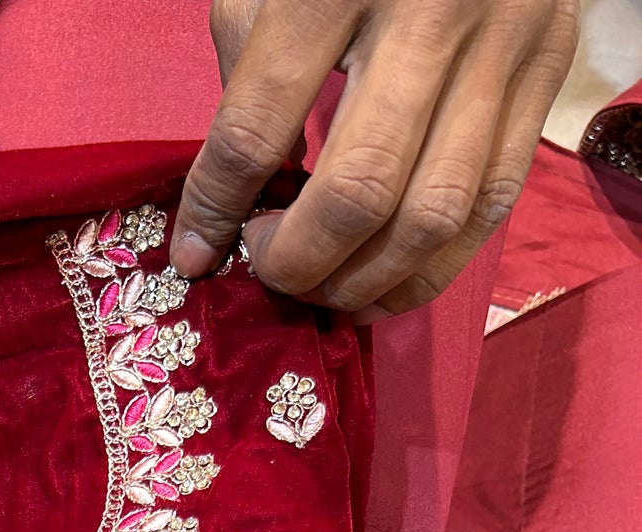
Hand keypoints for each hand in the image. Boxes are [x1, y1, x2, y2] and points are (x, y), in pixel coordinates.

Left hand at [171, 0, 579, 316]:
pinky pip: (492, 202)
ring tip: (325, 291)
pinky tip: (386, 282)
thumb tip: (232, 204)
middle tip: (270, 271)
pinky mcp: (547, 68)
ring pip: (433, 216)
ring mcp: (501, 42)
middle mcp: (431, 11)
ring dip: (368, 282)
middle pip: (359, 192)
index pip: (259, 127)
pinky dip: (433, 265)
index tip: (196, 254)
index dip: (217, 208)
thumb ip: (248, 76)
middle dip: (300, 262)